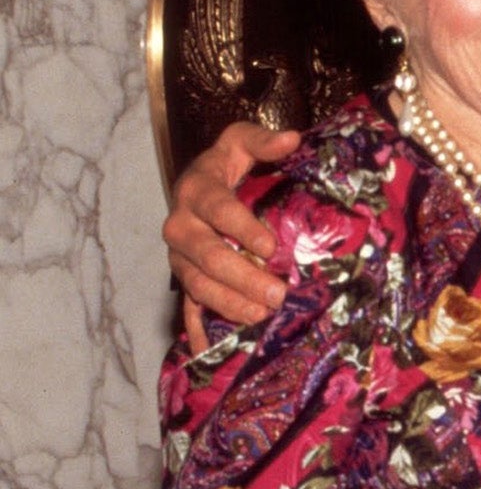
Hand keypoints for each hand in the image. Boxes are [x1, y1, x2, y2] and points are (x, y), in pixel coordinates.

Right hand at [164, 121, 299, 350]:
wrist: (199, 180)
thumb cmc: (228, 162)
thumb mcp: (241, 141)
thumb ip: (263, 141)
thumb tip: (292, 138)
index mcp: (196, 189)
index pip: (218, 210)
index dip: (242, 228)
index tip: (272, 247)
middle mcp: (181, 225)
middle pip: (206, 256)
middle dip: (241, 277)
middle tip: (277, 293)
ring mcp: (180, 255)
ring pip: (197, 284)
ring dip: (228, 302)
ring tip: (261, 315)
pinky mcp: (184, 275)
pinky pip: (187, 304)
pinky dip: (196, 328)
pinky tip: (209, 349)